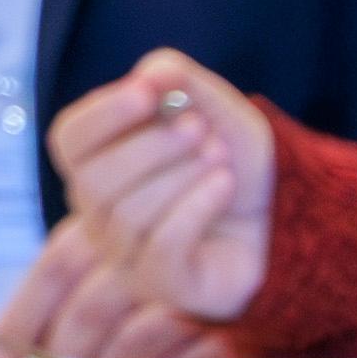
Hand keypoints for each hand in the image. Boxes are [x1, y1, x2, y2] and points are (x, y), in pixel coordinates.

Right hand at [0, 52, 277, 357]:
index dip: (102, 114)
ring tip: (221, 156)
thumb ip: (179, 78)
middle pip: (94, 182)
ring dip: (180, 176)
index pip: (70, 140)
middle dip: (150, 148)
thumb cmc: (235, 160)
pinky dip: (195, 207)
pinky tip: (224, 185)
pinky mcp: (166, 285)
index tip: (148, 91)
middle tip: (200, 126)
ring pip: (128, 216)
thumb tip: (151, 72)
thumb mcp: (214, 106)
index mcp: (99, 164)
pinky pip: (161, 248)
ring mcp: (129, 255)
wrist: (286, 214)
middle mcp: (102, 213)